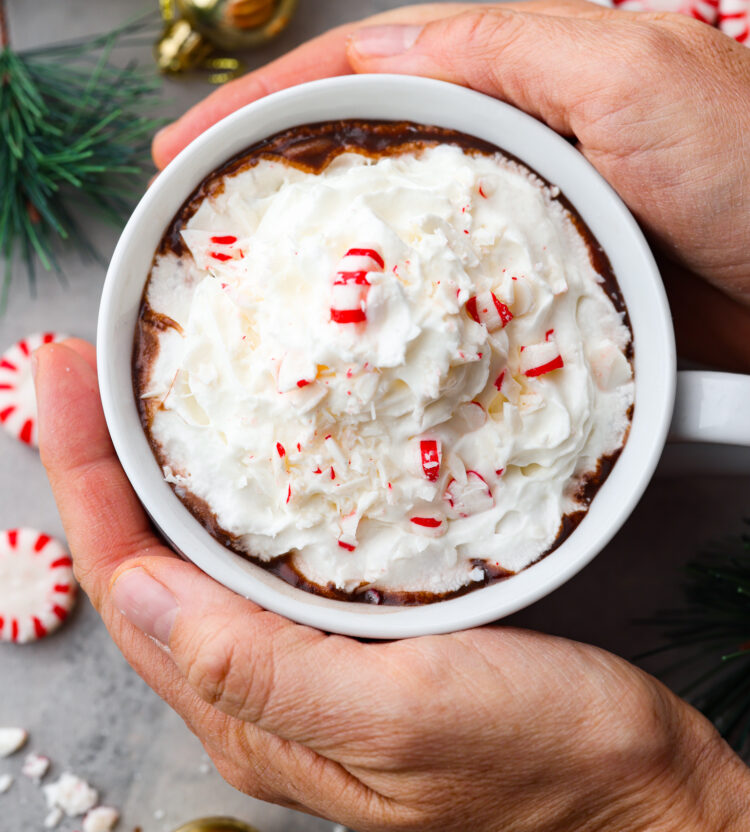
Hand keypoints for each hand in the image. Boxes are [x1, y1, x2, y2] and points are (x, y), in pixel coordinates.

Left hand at [35, 340, 749, 831]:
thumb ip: (256, 668)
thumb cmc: (538, 758)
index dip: (84, 475)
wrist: (634, 788)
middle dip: (103, 462)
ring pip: (195, 559)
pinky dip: (228, 496)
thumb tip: (130, 594)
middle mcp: (260, 691)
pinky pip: (258, 560)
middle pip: (146, 564)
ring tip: (136, 392)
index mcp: (252, 713)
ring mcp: (304, 665)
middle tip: (85, 368)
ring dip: (155, 474)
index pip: (128, 583)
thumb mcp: (399, 715)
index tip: (63, 377)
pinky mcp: (351, 640)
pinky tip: (235, 453)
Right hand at [153, 0, 749, 371]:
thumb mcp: (630, 75)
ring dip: (322, 258)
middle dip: (272, 179)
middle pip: (365, 153)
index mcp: (520, 75)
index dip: (268, 100)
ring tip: (245, 292)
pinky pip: (446, 306)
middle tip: (194, 222)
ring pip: (397, 236)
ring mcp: (520, 231)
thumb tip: (381, 46)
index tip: (186, 143)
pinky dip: (392, 324)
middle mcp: (511, 147)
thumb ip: (507, 52)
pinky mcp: (540, 300)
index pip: (367, 69)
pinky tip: (350, 351)